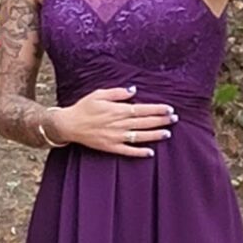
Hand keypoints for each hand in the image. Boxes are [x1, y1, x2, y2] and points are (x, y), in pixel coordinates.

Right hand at [56, 85, 175, 157]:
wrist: (68, 125)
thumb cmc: (83, 108)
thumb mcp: (98, 94)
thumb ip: (117, 93)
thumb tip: (133, 90)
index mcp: (118, 110)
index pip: (143, 109)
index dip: (158, 109)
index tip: (169, 109)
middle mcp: (119, 124)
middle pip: (145, 122)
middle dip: (161, 120)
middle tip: (175, 119)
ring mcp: (116, 137)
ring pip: (140, 136)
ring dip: (155, 135)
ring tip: (167, 133)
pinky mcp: (111, 147)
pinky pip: (128, 151)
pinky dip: (140, 152)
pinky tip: (150, 152)